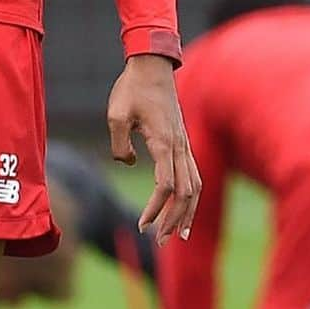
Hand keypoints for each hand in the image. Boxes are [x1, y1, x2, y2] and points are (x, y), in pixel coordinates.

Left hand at [107, 54, 200, 246]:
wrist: (152, 67)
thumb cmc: (132, 89)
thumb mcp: (115, 113)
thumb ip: (119, 143)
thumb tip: (128, 163)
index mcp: (164, 142)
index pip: (165, 186)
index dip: (155, 209)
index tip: (142, 225)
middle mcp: (180, 147)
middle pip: (184, 194)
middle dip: (173, 220)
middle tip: (158, 242)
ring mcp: (185, 145)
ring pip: (194, 188)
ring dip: (186, 213)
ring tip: (176, 236)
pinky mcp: (183, 143)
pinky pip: (193, 176)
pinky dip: (191, 197)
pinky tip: (184, 210)